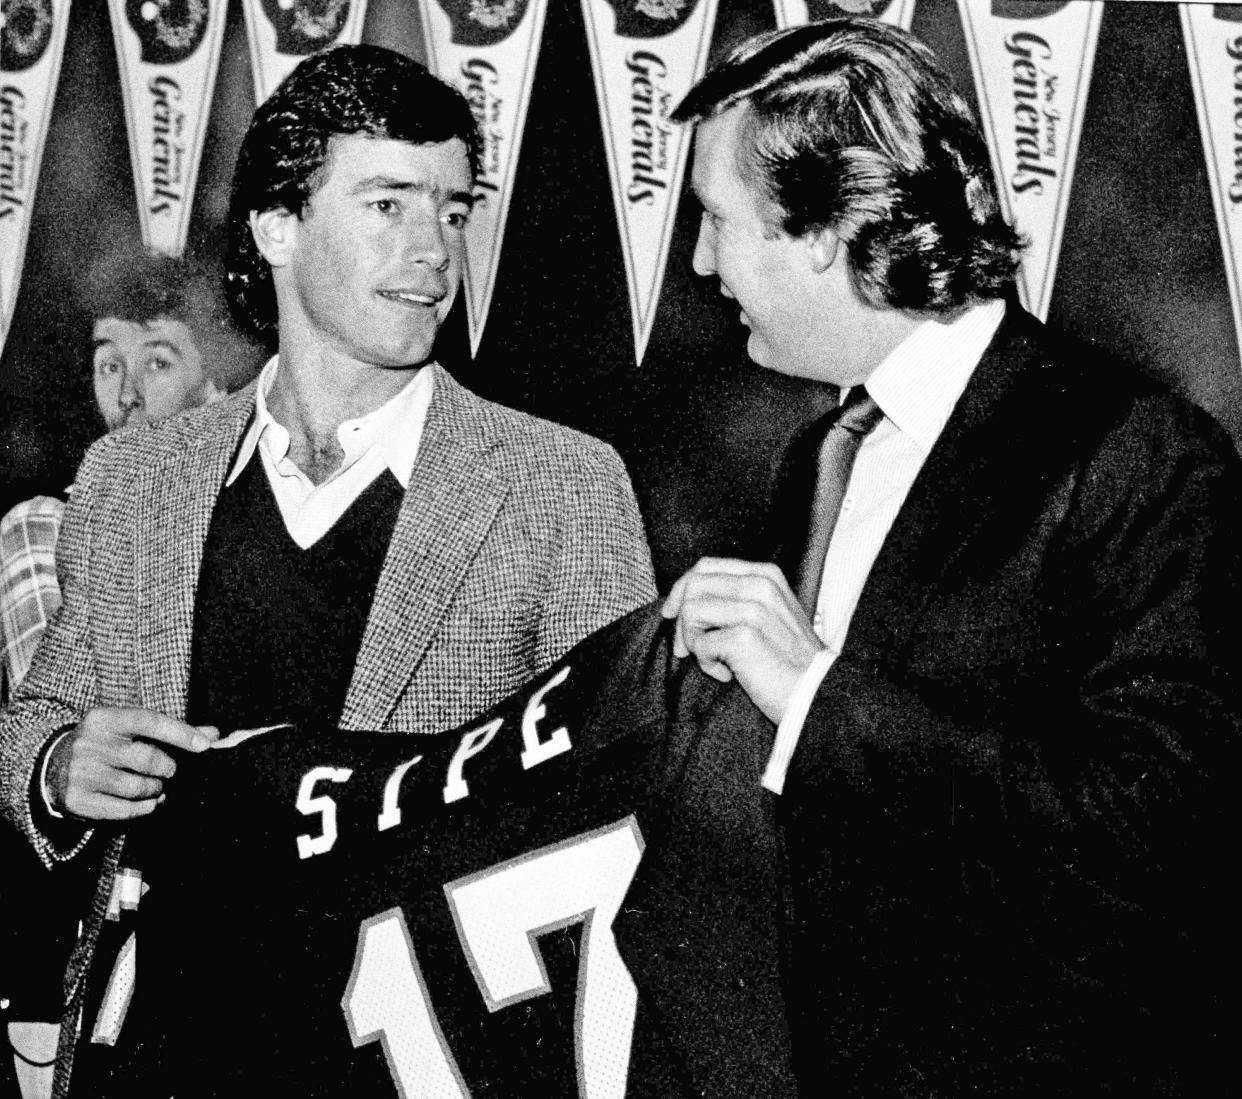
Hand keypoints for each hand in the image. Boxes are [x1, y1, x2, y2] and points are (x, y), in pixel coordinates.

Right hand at [45, 708, 218, 821]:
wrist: (52, 766)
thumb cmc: (106, 744)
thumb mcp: (129, 729)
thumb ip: (172, 730)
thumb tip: (214, 734)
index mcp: (104, 719)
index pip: (149, 721)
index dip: (180, 733)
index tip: (205, 745)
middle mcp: (89, 744)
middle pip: (147, 759)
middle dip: (167, 768)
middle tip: (169, 770)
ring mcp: (80, 773)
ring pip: (137, 787)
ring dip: (156, 790)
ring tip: (156, 786)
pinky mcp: (78, 800)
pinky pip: (123, 810)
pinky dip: (143, 808)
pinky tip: (147, 802)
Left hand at [662, 558, 824, 722]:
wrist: (815, 692)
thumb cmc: (788, 660)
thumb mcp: (769, 614)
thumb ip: (736, 598)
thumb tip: (685, 601)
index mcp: (765, 575)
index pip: (706, 566)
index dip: (681, 589)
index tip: (672, 612)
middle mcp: (759, 585)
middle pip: (693, 586)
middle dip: (681, 619)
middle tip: (686, 648)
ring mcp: (753, 609)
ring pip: (691, 612)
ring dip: (695, 643)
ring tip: (717, 662)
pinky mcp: (744, 636)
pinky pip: (701, 644)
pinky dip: (708, 665)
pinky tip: (729, 675)